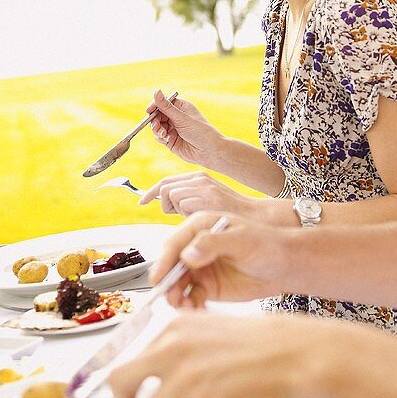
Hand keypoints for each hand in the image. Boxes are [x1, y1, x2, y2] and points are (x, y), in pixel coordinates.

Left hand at [108, 311, 325, 397]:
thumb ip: (178, 348)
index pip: (127, 362)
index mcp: (174, 328)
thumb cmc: (264, 346)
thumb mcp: (210, 329)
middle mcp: (173, 348)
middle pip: (119, 387)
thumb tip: (153, 374)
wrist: (296, 355)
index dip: (129, 390)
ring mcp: (186, 376)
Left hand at [139, 171, 293, 225]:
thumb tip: (168, 204)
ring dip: (176, 210)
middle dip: (166, 204)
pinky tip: (198, 217)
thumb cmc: (230, 216)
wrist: (254, 219)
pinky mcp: (204, 196)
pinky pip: (180, 203)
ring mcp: (201, 186)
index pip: (168, 181)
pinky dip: (184, 213)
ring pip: (170, 195)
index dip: (152, 192)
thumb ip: (188, 200)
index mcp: (199, 177)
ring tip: (194, 216)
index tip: (142, 200)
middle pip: (165, 188)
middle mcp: (199, 178)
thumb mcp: (207, 202)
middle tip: (180, 215)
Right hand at [146, 90, 223, 167]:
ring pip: (156, 126)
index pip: (163, 102)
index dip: (155, 105)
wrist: (209, 151)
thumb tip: (156, 91)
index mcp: (180, 107)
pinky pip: (159, 136)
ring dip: (156, 129)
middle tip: (156, 126)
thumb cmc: (200, 131)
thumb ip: (166, 107)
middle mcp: (175, 117)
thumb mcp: (182, 118)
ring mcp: (172, 128)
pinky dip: (159, 137)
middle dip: (154, 120)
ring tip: (163, 134)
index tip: (149, 110)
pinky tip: (166, 139)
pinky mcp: (170, 140)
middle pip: (157, 114)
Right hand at [147, 211, 294, 305]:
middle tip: (171, 298)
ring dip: (177, 296)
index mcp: (200, 226)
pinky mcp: (207, 286)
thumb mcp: (242, 240)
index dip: (164, 261)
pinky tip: (196, 310)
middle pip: (172, 265)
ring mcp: (200, 267)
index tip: (158, 277)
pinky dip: (190, 305)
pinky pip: (191, 297)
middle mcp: (196, 246)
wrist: (284, 265)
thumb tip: (188, 253)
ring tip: (185, 307)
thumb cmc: (267, 244)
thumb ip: (214, 243)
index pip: (175, 243)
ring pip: (179, 283)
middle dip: (168, 283)